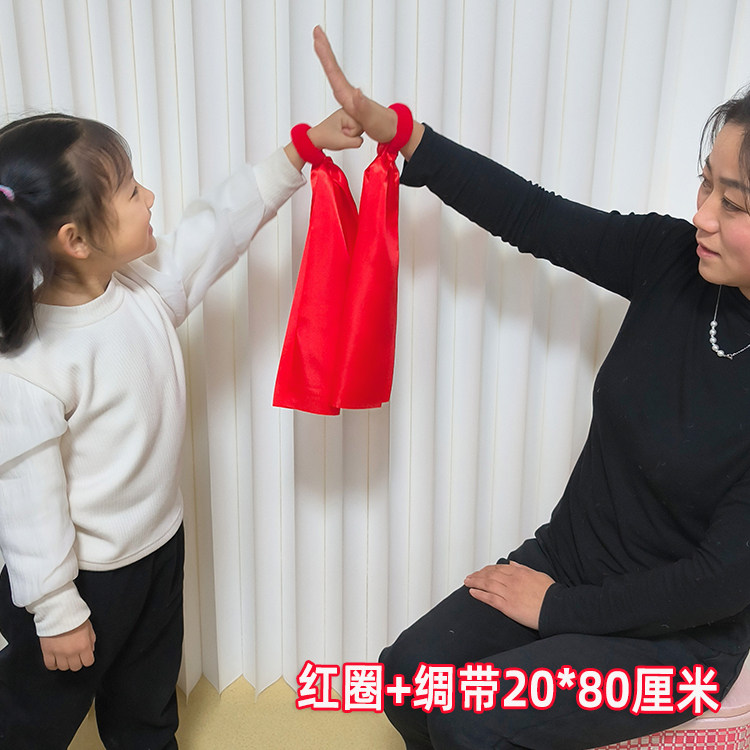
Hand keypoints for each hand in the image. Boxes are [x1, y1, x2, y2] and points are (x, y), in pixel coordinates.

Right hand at [39, 619, 95, 670]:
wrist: (58, 611)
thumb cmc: (74, 616)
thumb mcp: (89, 627)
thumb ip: (91, 640)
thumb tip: (90, 650)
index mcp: (84, 646)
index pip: (88, 662)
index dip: (87, 659)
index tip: (84, 656)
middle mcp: (72, 652)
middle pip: (76, 667)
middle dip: (76, 661)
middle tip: (75, 655)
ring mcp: (59, 653)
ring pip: (63, 668)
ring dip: (65, 663)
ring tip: (65, 656)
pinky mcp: (47, 652)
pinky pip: (50, 666)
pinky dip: (53, 665)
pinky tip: (55, 660)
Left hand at [308, 108, 363, 150]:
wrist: (316, 139)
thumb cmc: (324, 137)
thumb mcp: (342, 142)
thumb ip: (357, 142)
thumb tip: (362, 140)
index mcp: (345, 112)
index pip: (361, 125)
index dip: (352, 134)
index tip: (342, 133)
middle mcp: (347, 112)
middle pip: (361, 126)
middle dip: (352, 134)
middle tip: (341, 134)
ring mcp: (347, 116)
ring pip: (359, 129)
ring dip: (351, 135)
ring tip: (341, 135)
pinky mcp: (347, 121)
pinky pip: (356, 130)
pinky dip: (350, 135)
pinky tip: (342, 135)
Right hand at [312, 25, 423, 156]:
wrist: (394, 129)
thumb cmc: (383, 125)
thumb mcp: (371, 118)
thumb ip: (363, 106)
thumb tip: (356, 92)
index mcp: (349, 96)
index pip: (334, 72)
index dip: (325, 56)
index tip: (318, 40)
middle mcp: (348, 93)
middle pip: (333, 68)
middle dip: (324, 50)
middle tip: (316, 31)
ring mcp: (350, 96)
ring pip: (334, 73)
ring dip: (327, 58)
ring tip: (319, 44)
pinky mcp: (351, 101)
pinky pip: (338, 82)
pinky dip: (332, 72)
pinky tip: (330, 69)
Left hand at [464, 562, 554, 629]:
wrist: (556, 608)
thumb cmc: (550, 593)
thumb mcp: (537, 575)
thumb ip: (523, 568)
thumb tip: (512, 563)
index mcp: (519, 572)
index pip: (498, 568)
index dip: (487, 570)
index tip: (480, 571)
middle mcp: (512, 581)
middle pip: (490, 575)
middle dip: (478, 575)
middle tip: (470, 577)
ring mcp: (509, 593)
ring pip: (487, 584)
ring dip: (475, 582)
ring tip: (467, 582)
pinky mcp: (507, 606)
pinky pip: (490, 598)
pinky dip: (479, 594)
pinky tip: (472, 592)